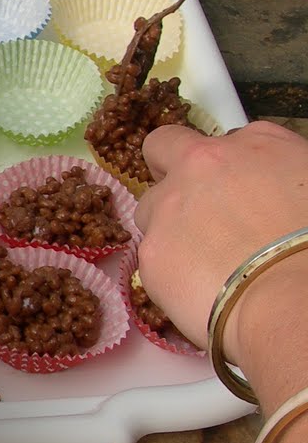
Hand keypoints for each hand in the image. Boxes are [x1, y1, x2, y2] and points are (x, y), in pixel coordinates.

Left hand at [136, 121, 307, 379]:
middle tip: (190, 203)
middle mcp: (202, 163)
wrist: (294, 300)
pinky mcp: (150, 250)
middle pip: (163, 148)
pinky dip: (170, 270)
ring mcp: (168, 204)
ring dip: (168, 224)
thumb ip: (282, 173)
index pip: (228, 141)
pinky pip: (152, 256)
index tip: (239, 191)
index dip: (230, 167)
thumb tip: (272, 190)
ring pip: (150, 206)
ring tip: (200, 259)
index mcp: (257, 143)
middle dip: (168, 167)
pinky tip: (199, 289)